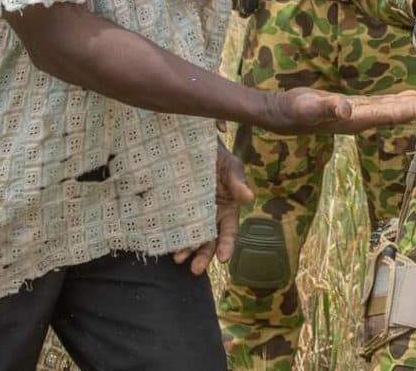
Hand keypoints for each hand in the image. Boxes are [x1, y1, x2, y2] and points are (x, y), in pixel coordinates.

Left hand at [173, 140, 253, 273]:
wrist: (194, 146)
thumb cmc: (220, 158)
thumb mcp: (231, 168)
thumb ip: (238, 183)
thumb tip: (249, 197)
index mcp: (228, 211)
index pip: (229, 232)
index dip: (227, 246)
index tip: (223, 259)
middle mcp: (211, 217)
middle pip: (209, 242)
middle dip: (203, 256)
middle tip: (195, 269)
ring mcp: (192, 215)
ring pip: (191, 237)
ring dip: (186, 250)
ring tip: (178, 258)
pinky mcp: (176, 210)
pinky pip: (174, 225)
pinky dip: (171, 235)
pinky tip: (166, 242)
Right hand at [261, 87, 415, 135]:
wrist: (279, 116)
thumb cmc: (293, 110)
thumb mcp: (308, 106)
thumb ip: (327, 107)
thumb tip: (346, 108)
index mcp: (359, 119)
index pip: (397, 115)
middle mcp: (364, 119)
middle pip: (401, 113)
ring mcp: (360, 114)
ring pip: (395, 109)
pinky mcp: (354, 108)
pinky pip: (383, 104)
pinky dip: (400, 101)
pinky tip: (409, 96)